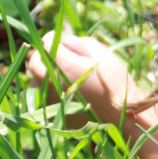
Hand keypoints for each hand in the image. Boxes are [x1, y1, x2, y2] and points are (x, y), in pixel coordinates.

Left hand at [28, 33, 143, 127]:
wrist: (122, 119)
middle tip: (58, 56)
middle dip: (44, 57)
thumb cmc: (115, 84)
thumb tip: (67, 43)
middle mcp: (49, 84)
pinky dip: (49, 94)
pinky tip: (64, 94)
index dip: (54, 39)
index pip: (46, 44)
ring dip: (44, 76)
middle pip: (35, 64)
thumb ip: (80, 43)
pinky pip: (43, 101)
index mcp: (61, 65)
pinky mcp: (53, 119)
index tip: (61, 40)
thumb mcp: (102, 54)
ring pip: (36, 84)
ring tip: (61, 76)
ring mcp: (49, 103)